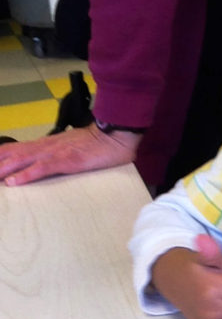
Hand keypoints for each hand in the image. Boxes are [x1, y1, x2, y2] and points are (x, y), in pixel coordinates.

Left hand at [0, 124, 141, 185]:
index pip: (15, 148)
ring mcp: (54, 153)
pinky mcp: (65, 161)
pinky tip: (13, 182)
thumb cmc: (98, 144)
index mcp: (47, 145)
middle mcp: (46, 147)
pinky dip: (25, 175)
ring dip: (3, 170)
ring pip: (21, 161)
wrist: (114, 136)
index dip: (0, 156)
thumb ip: (58, 154)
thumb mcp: (72, 149)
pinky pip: (41, 169)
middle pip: (12, 154)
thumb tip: (48, 164)